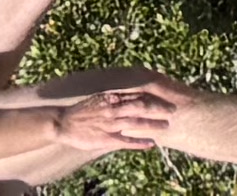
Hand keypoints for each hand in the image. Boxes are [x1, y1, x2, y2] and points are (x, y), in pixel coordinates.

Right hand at [38, 80, 187, 146]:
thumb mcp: (99, 97)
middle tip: (174, 108)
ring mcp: (111, 124)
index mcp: (112, 97)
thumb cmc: (82, 111)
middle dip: (158, 107)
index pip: (137, 93)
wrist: (63, 123)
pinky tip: (151, 144)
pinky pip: (126, 141)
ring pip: (136, 123)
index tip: (167, 92)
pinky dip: (139, 142)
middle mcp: (113, 109)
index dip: (153, 93)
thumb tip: (128, 91)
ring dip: (153, 124)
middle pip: (141, 106)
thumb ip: (114, 96)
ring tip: (167, 125)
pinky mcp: (106, 138)